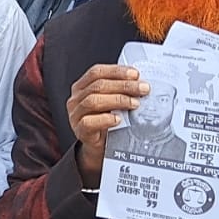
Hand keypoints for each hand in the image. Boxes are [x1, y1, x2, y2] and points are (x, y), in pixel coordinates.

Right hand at [66, 65, 148, 183]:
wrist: (100, 147)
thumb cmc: (107, 121)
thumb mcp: (112, 102)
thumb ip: (119, 90)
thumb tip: (141, 82)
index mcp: (82, 87)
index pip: (97, 72)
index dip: (116, 71)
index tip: (135, 74)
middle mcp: (76, 99)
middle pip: (98, 86)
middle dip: (124, 85)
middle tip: (143, 89)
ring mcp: (75, 115)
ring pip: (93, 101)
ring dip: (118, 100)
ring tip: (135, 104)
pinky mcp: (80, 131)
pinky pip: (89, 122)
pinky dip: (105, 119)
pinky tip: (118, 119)